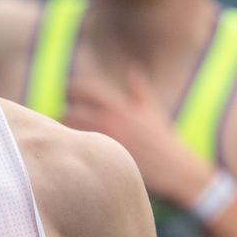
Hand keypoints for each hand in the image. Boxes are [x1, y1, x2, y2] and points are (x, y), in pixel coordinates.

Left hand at [63, 65, 211, 205]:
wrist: (173, 168)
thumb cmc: (161, 138)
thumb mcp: (151, 109)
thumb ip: (138, 88)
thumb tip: (133, 68)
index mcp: (120, 106)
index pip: (85, 89)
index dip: (72, 88)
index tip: (67, 92)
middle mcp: (110, 121)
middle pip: (71, 111)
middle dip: (65, 113)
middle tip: (64, 118)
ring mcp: (105, 141)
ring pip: (70, 133)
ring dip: (65, 133)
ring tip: (66, 136)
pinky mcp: (103, 159)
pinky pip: (78, 152)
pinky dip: (73, 149)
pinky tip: (75, 152)